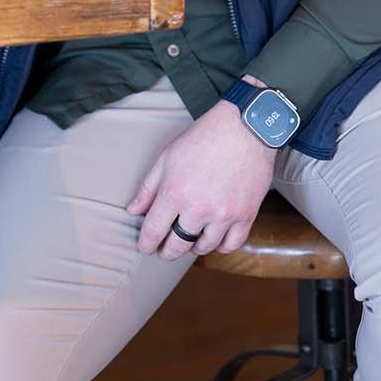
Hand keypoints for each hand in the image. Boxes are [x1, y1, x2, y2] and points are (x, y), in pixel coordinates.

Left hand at [128, 96, 275, 260]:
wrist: (247, 127)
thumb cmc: (205, 137)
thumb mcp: (167, 158)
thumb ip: (148, 188)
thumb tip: (134, 211)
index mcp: (174, 193)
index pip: (153, 232)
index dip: (146, 245)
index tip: (146, 247)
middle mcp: (198, 209)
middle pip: (177, 246)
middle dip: (167, 252)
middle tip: (165, 251)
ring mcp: (224, 214)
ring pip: (204, 248)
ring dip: (193, 248)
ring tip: (190, 241)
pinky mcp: (246, 215)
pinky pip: (231, 244)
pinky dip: (220, 246)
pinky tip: (214, 239)